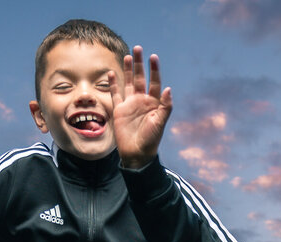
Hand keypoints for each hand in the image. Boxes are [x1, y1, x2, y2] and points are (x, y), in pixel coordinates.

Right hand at [109, 46, 172, 168]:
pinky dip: (113, 84)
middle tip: (138, 48)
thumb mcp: (160, 123)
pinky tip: (112, 73)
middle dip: (140, 64)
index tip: (153, 57)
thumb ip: (165, 106)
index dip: (154, 70)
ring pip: (128, 82)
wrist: (137, 153)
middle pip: (140, 78)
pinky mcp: (119, 110)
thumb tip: (168, 89)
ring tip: (128, 56)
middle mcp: (142, 101)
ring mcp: (130, 104)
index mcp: (154, 103)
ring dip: (128, 70)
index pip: (155, 82)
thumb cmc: (151, 140)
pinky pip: (116, 94)